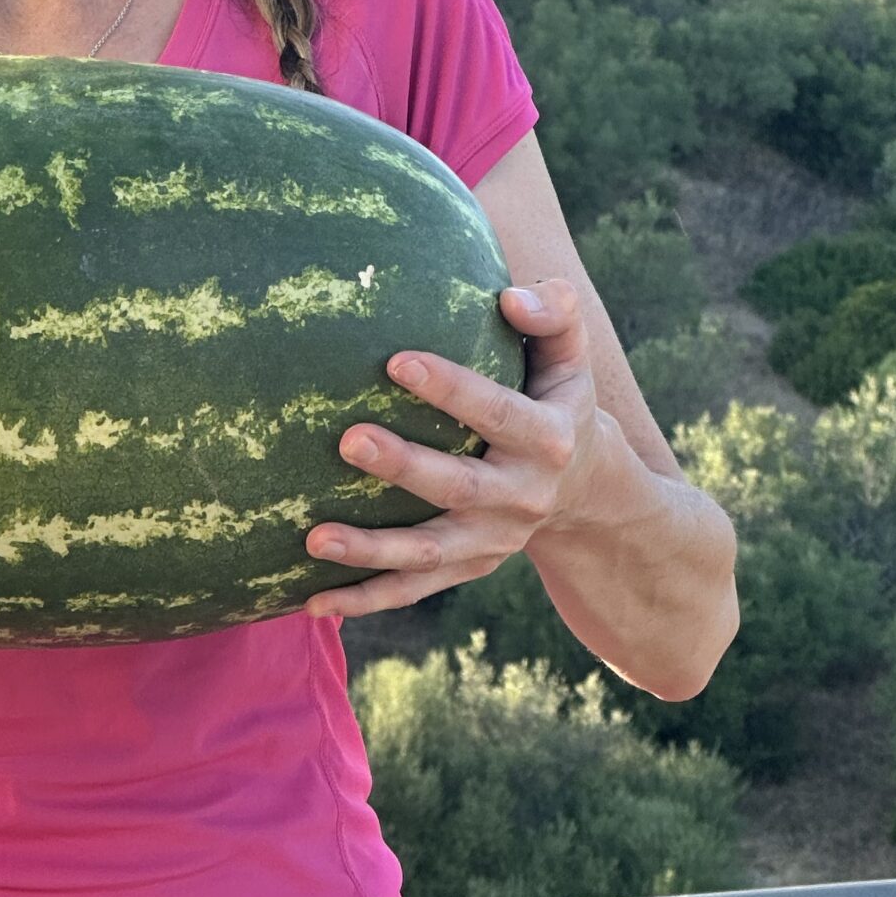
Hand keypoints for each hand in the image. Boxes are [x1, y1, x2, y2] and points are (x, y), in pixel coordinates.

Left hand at [301, 277, 600, 620]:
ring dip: (371, 550)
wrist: (584, 488)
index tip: (397, 361)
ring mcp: (494, 540)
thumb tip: (510, 295)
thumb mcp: (569, 359)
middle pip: (458, 486)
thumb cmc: (555, 399)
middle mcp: (523, 496)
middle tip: (348, 438)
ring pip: (428, 552)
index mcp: (548, 437)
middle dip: (404, 466)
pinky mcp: (469, 568)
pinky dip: (364, 599)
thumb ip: (555, 315)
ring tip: (312, 538)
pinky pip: (412, 589)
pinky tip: (311, 601)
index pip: (498, 412)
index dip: (452, 389)